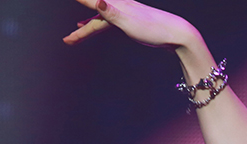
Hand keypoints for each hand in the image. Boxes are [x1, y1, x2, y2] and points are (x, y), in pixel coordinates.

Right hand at [62, 0, 197, 49]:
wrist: (178, 34)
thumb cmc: (155, 29)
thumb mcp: (129, 22)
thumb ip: (111, 12)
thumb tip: (98, 1)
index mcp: (117, 5)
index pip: (92, 1)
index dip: (81, 0)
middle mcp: (120, 6)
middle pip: (94, 12)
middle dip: (81, 26)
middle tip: (67, 38)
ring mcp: (126, 13)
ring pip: (102, 18)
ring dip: (88, 24)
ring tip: (76, 29)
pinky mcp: (132, 21)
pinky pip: (110, 21)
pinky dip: (101, 23)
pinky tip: (99, 26)